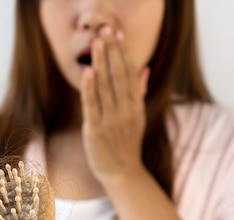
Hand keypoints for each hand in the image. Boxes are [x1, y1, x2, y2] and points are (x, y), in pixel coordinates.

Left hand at [80, 26, 150, 183]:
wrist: (121, 173)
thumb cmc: (125, 144)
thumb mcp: (137, 117)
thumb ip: (139, 92)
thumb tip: (144, 69)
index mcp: (135, 106)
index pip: (129, 74)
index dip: (122, 54)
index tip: (117, 35)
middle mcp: (125, 111)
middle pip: (118, 76)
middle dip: (111, 53)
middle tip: (105, 31)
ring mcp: (111, 120)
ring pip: (106, 87)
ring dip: (101, 63)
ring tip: (96, 43)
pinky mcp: (96, 129)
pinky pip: (93, 105)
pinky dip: (90, 88)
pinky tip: (89, 72)